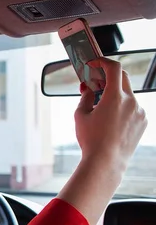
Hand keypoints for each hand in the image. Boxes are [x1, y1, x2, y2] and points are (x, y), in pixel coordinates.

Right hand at [58, 57, 146, 224]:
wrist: (106, 162)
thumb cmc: (91, 140)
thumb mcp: (80, 115)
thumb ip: (85, 97)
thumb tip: (88, 89)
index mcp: (115, 97)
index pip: (113, 68)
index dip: (102, 61)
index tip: (94, 63)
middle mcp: (131, 102)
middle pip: (122, 78)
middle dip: (108, 77)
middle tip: (96, 81)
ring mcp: (139, 112)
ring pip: (127, 95)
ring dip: (115, 95)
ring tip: (101, 108)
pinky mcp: (143, 121)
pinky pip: (133, 108)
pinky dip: (122, 108)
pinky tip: (111, 121)